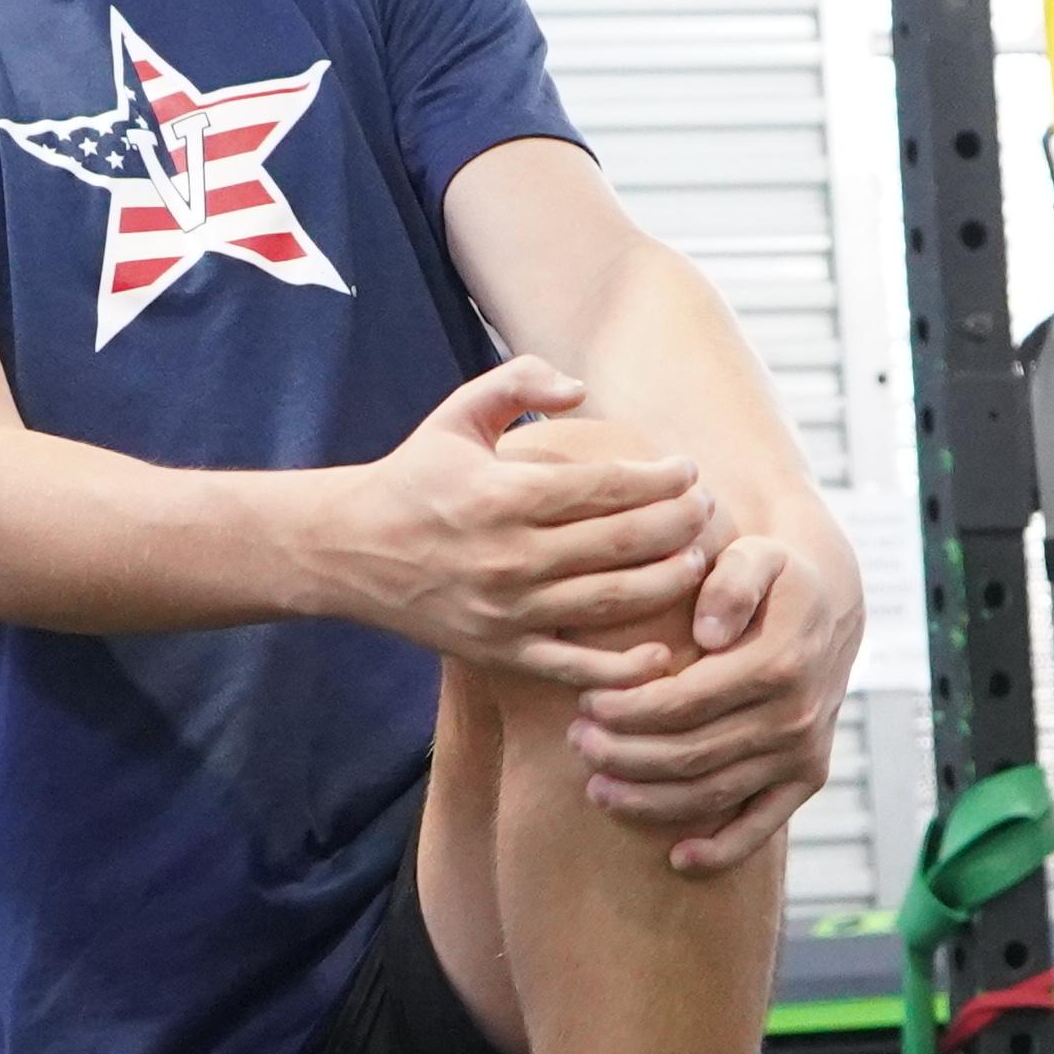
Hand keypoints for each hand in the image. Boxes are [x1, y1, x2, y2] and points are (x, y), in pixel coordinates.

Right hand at [312, 361, 723, 687]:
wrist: (346, 550)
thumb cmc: (413, 477)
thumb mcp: (456, 414)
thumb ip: (518, 382)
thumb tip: (582, 388)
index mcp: (504, 494)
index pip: (606, 487)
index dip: (660, 478)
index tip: (688, 471)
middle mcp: (510, 555)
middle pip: (622, 542)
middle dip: (678, 525)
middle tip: (707, 512)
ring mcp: (507, 610)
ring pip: (610, 601)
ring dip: (665, 582)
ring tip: (695, 562)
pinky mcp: (500, 651)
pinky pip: (573, 667)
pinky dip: (621, 671)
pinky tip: (661, 656)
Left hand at [573, 523, 857, 877]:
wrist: (825, 609)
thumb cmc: (770, 577)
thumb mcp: (756, 554)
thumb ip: (731, 580)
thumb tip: (708, 630)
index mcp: (778, 661)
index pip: (684, 702)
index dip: (628, 709)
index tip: (585, 702)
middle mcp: (794, 715)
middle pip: (690, 753)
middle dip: (623, 755)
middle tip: (578, 742)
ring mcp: (802, 752)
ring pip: (712, 794)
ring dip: (649, 800)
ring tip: (597, 789)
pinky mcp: (806, 778)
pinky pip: (763, 826)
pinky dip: (722, 851)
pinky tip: (677, 859)